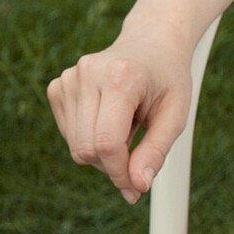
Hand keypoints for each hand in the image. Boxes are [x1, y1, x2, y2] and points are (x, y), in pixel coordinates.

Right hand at [47, 29, 192, 203]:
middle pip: (87, 148)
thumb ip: (157, 151)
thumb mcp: (176, 115)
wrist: (152, 44)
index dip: (120, 173)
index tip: (135, 189)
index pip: (107, 142)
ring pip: (75, 146)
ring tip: (128, 128)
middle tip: (137, 163)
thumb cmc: (168, 81)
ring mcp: (68, 79)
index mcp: (121, 78)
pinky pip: (69, 134)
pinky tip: (111, 120)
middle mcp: (87, 74)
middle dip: (112, 167)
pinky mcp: (57, 87)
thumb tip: (137, 186)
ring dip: (103, 153)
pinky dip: (90, 139)